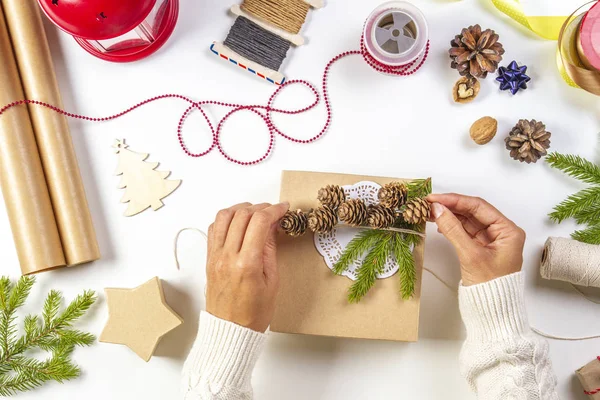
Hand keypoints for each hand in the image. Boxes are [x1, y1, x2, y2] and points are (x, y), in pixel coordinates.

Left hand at [206, 202, 289, 331]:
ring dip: (241, 209)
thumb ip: (269, 249)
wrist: (230, 331)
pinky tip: (239, 224)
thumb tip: (272, 225)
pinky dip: (226, 220)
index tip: (284, 208)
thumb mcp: (272, 282)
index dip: (274, 210)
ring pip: (223, 216)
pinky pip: (214, 228)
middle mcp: (227, 256)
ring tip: (255, 213)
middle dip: (260, 207)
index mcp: (247, 264)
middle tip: (273, 211)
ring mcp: (215, 256)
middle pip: (241, 215)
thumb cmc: (254, 313)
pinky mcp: (209, 258)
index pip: (259, 222)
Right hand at [426, 194, 524, 285]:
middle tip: (429, 203)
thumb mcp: (470, 255)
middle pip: (473, 211)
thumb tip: (437, 209)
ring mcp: (490, 239)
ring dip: (449, 215)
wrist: (492, 311)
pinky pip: (464, 230)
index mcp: (508, 230)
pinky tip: (439, 224)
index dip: (455, 200)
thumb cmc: (490, 286)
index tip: (435, 198)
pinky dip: (451, 226)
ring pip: (467, 220)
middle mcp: (501, 231)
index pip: (479, 207)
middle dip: (451, 206)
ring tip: (430, 212)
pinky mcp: (480, 247)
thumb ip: (453, 229)